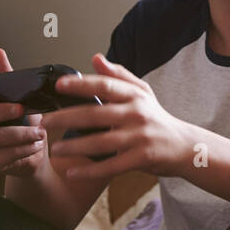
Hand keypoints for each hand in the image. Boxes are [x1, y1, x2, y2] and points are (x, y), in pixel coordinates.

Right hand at [0, 47, 45, 176]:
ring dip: (22, 134)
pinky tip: (35, 145)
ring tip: (40, 132)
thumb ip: (5, 76)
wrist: (31, 150)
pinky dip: (24, 149)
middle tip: (24, 110)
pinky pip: (4, 155)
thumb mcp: (16, 97)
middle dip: (5, 112)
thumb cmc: (21, 121)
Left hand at [45, 54, 191, 179]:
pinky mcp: (141, 158)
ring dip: (74, 146)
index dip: (81, 84)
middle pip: (96, 114)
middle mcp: (137, 114)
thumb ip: (118, 75)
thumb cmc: (157, 118)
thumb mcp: (142, 92)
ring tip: (54, 148)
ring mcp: (139, 137)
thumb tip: (95, 57)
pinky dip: (90, 170)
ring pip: (100, 142)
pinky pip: (111, 166)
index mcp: (134, 96)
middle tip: (44, 122)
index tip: (59, 85)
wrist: (184, 145)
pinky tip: (72, 172)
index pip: (105, 86)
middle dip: (66, 118)